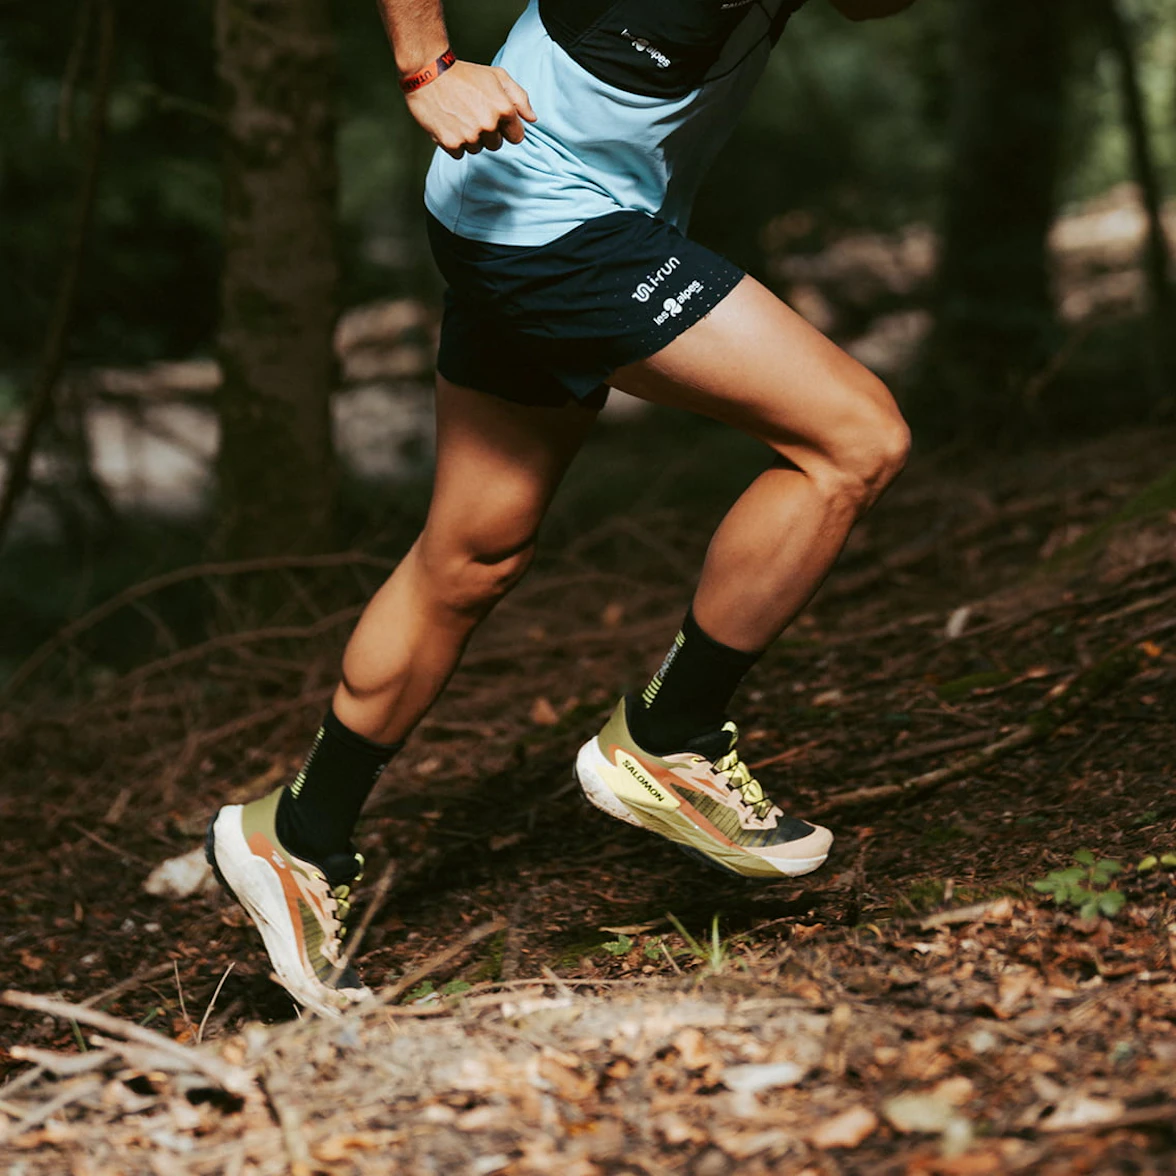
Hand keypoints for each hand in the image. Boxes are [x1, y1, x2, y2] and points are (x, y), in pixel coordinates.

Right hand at [406, 61, 536, 157]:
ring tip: (459, 117)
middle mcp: (489, 125)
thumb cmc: (464, 74)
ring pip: (477, 150)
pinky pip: (459, 154)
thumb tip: (532, 119)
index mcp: (504, 109)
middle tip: (472, 114)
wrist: (428, 72)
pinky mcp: (451, 143)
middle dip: (487, 134)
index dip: (507, 129)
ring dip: (470, 138)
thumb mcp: (497, 76)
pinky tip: (449, 124)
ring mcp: (470, 135)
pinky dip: (454, 143)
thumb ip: (519, 97)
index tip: (495, 120)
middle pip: (496, 145)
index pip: (517, 137)